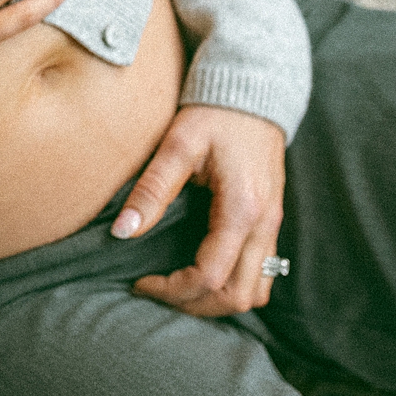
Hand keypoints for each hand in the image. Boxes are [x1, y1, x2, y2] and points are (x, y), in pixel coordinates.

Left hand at [119, 104, 286, 316]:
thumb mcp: (178, 145)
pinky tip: (202, 272)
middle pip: (237, 296)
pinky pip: (261, 274)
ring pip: (255, 292)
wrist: (253, 90)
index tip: (141, 282)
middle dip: (194, 304)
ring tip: (178, 286)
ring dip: (217, 300)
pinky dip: (233, 285)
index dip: (172, 290)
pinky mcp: (272, 222)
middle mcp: (265, 225)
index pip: (210, 276)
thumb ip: (152, 189)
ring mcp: (273, 226)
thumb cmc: (214, 114)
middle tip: (157, 291)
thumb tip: (122, 232)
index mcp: (242, 209)